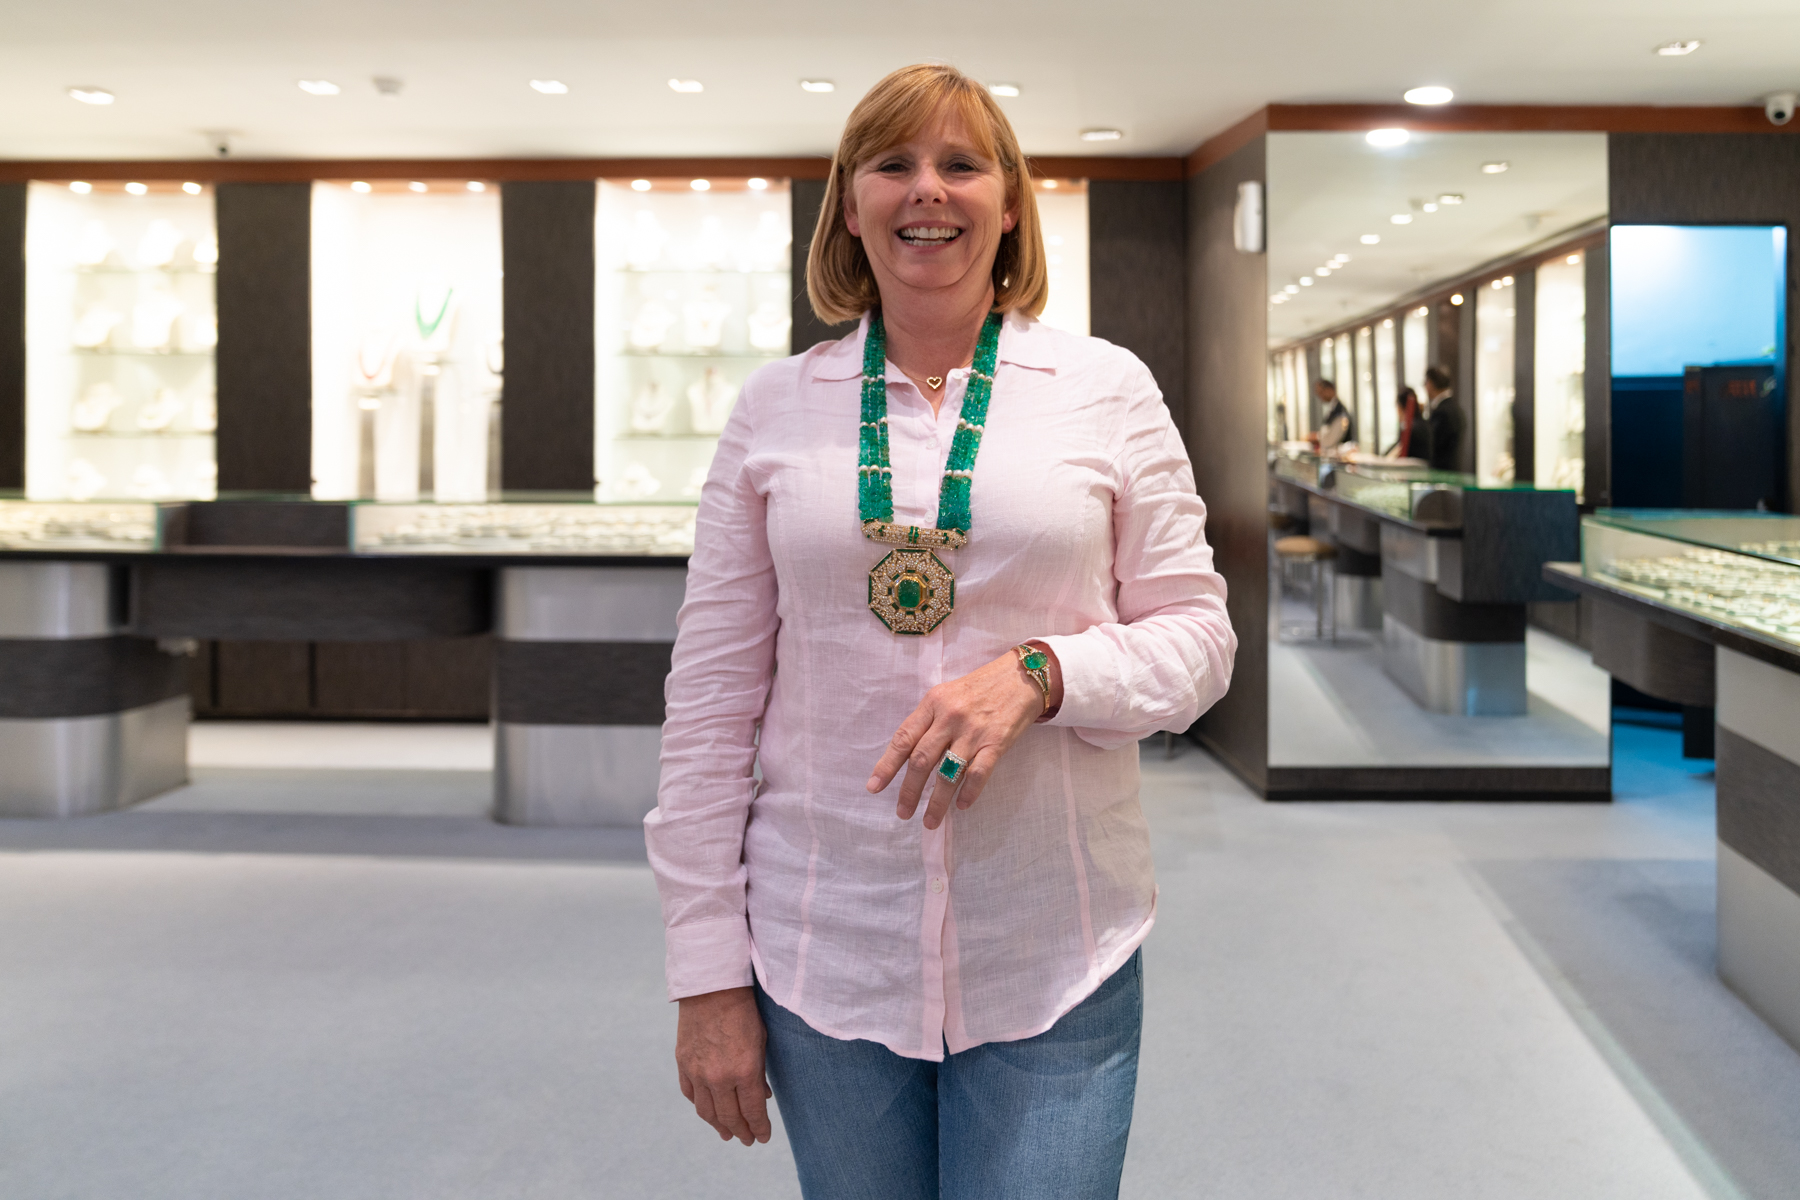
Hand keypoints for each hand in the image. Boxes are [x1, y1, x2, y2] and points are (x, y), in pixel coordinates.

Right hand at [675, 987, 772, 1145]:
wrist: (712, 987)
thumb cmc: (743, 1011)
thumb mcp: (761, 1042)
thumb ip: (760, 1074)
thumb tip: (762, 1097)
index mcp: (744, 1071)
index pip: (752, 1112)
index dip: (759, 1128)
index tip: (763, 1137)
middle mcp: (719, 1077)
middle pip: (729, 1117)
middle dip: (741, 1132)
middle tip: (747, 1140)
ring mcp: (698, 1071)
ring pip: (706, 1112)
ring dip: (718, 1125)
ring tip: (727, 1132)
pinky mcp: (683, 1063)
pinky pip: (690, 1094)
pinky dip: (700, 1105)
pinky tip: (708, 1110)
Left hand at [866, 643, 1061, 829]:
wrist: (1021, 677)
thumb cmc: (980, 687)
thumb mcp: (947, 694)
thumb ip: (928, 720)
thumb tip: (908, 755)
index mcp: (933, 703)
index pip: (903, 738)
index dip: (887, 765)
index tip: (874, 787)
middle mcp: (950, 717)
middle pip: (921, 760)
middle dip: (909, 791)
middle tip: (902, 812)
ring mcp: (973, 731)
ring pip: (948, 773)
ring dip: (937, 802)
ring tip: (929, 821)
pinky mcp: (996, 742)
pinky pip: (978, 774)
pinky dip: (968, 793)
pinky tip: (961, 806)